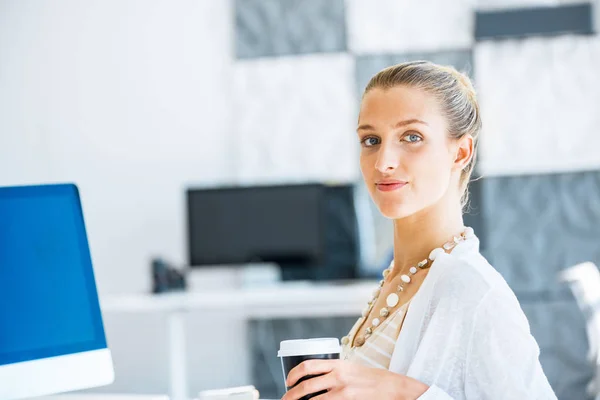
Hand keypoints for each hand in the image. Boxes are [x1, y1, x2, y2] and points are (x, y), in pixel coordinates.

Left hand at [281, 359, 428, 399]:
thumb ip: (334, 372)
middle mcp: (338, 377)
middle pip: (305, 386)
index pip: (307, 366)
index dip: (293, 374)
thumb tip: (315, 379)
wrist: (394, 388)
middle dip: (290, 395)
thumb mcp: (352, 369)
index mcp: (338, 364)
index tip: (288, 381)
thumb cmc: (373, 379)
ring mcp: (342, 393)